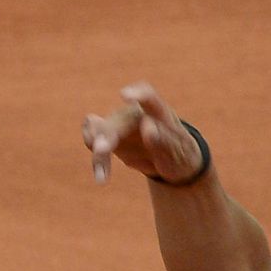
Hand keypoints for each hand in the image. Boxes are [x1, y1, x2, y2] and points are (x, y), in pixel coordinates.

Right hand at [81, 83, 204, 184]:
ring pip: (101, 129)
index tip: (125, 95)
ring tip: (102, 176)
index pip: (149, 98)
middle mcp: (136, 114)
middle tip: (101, 150)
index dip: (138, 94)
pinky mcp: (108, 135)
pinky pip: (92, 136)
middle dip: (108, 135)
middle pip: (119, 120)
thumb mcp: (178, 152)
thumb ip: (163, 139)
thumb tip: (146, 125)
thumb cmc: (179, 154)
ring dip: (97, 147)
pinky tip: (100, 171)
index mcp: (159, 113)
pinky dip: (91, 147)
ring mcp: (120, 123)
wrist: (171, 163)